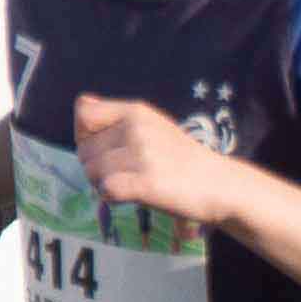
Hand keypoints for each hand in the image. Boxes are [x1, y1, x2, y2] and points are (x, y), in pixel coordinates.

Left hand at [73, 93, 239, 229]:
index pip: (84, 114)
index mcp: (136, 111)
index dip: (84, 134)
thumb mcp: (152, 124)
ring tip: (132, 183)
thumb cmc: (181, 158)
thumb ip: (116, 115)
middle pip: (84, 150)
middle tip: (124, 173)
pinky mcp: (145, 182)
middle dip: (96, 166)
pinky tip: (132, 195)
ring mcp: (142, 155)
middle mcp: (136, 129)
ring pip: (93, 172)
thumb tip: (81, 104)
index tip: (103, 147)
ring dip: (105, 184)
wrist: (219, 184)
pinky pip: (106, 190)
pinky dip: (113, 197)